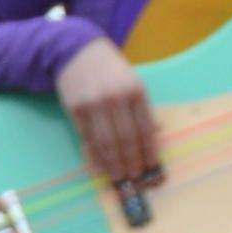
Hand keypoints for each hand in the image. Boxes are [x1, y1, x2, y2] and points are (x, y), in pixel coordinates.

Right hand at [54, 37, 161, 204]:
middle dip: (131, 163)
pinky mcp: (76, 110)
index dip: (149, 152)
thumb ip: (142, 108)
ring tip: (119, 179)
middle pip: (126, 139)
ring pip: (106, 143)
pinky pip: (88, 140)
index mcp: (135, 90)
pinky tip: (100, 168)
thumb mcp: (132, 81)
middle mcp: (116, 98)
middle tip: (134, 180)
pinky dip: (94, 157)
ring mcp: (95, 104)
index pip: (145, 128)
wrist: (77, 51)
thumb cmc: (109, 70)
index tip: (152, 170)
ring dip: (114, 165)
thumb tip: (155, 135)